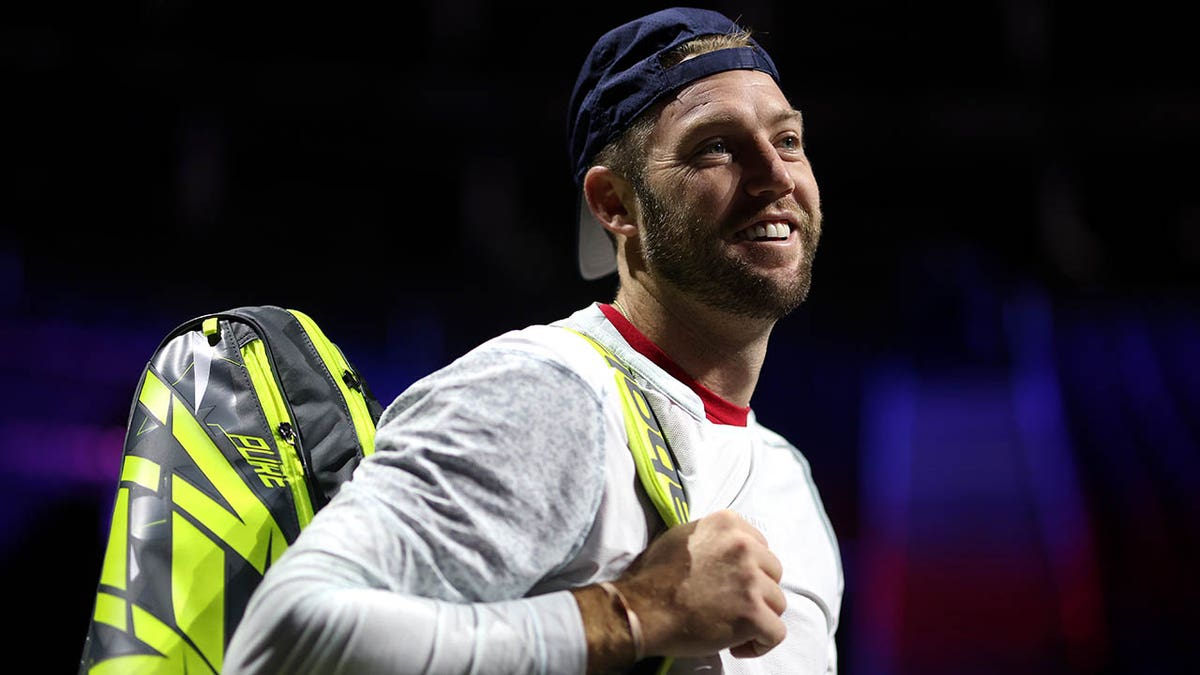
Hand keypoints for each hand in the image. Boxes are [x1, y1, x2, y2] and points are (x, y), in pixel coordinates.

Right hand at [617, 509, 786, 658]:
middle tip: (732, 606)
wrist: (642, 609)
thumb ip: (712, 537)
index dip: (750, 569)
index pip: (761, 546)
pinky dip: (761, 643)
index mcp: (727, 523)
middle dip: (757, 592)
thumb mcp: (681, 537)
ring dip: (758, 617)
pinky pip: (776, 633)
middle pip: (773, 573)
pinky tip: (738, 646)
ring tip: (732, 627)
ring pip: (777, 603)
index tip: (734, 583)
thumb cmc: (654, 576)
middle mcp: (743, 546)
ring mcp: (750, 580)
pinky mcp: (752, 613)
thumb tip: (726, 546)